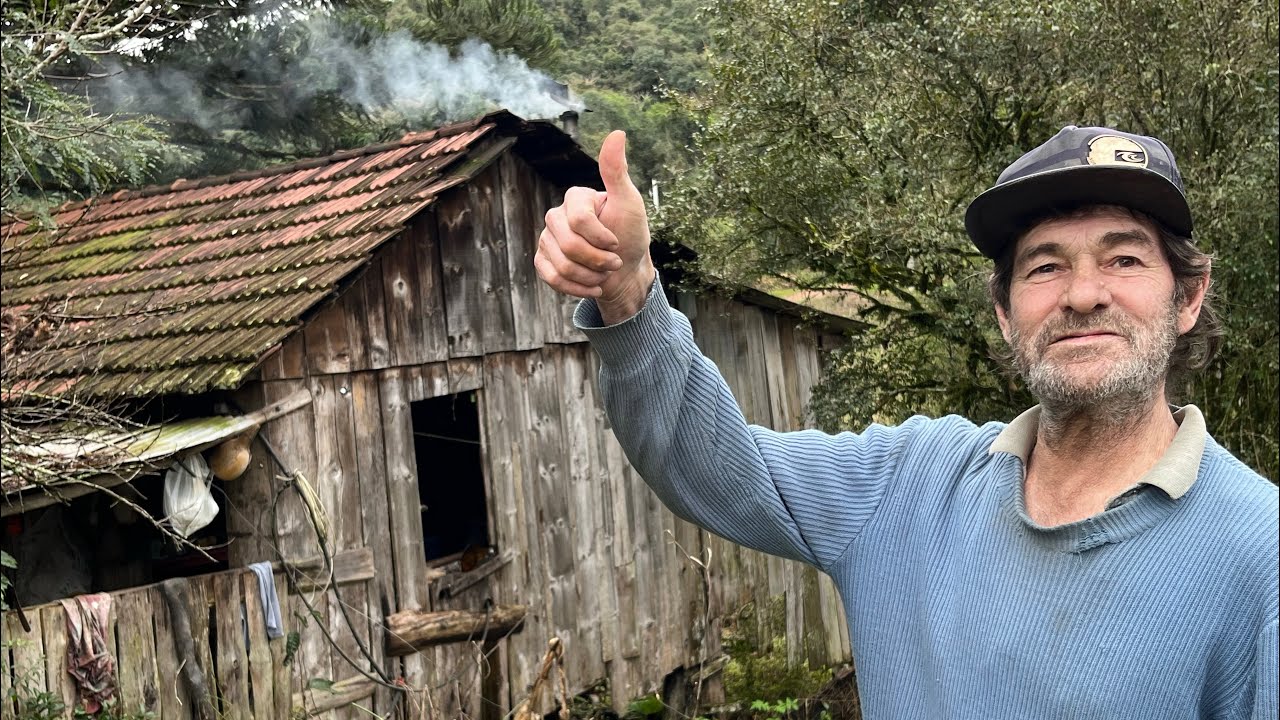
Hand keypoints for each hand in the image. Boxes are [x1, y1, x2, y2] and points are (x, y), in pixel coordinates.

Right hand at [535, 130, 655, 323]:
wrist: (626, 270)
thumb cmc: (630, 234)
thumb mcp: (630, 202)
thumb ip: (617, 171)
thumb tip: (617, 132)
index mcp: (574, 198)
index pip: (579, 221)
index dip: (602, 238)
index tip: (618, 242)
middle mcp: (556, 216)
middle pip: (568, 246)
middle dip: (597, 261)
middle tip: (614, 262)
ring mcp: (547, 239)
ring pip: (561, 265)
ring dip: (591, 277)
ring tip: (604, 274)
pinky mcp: (543, 261)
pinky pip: (551, 278)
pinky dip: (576, 288)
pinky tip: (593, 287)